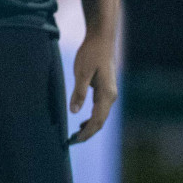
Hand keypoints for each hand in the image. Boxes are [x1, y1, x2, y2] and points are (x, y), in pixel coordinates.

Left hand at [69, 29, 117, 143]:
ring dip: (89, 127)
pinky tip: (82, 122)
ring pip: (100, 116)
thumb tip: (74, 112)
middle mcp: (111, 96)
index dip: (86, 133)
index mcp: (106, 94)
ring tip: (75, 135)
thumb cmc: (90, 54)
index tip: (74, 141)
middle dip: (87, 133)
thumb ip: (79, 92)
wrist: (101, 39)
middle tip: (72, 142)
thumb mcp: (81, 72)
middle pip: (100, 121)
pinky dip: (91, 118)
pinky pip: (99, 109)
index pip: (97, 120)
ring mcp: (109, 93)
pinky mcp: (105, 89)